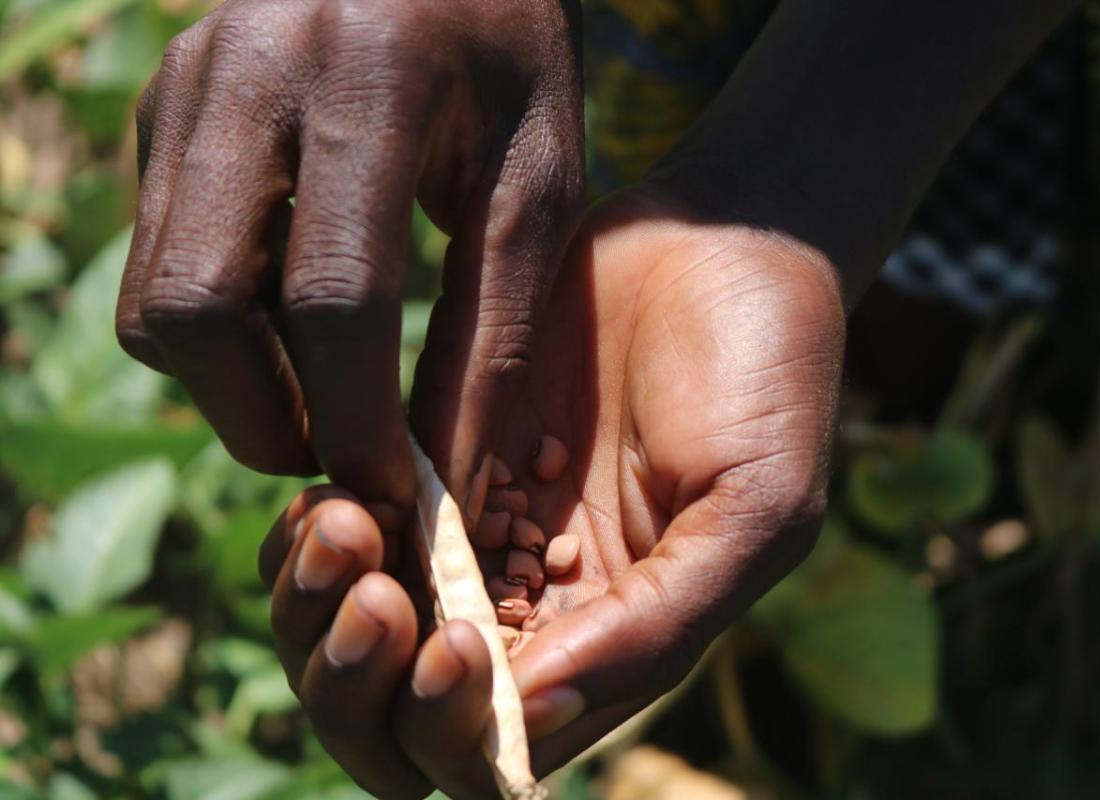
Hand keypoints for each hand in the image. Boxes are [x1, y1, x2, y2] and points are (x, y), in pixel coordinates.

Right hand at [116, 0, 583, 506]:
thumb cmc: (513, 64)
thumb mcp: (538, 183)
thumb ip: (493, 328)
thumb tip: (443, 473)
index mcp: (372, 80)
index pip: (334, 295)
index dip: (355, 420)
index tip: (393, 493)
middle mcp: (249, 74)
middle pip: (197, 305)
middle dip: (260, 419)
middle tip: (336, 458)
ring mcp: (186, 88)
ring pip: (153, 296)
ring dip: (227, 386)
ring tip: (318, 403)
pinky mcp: (161, 109)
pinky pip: (155, 257)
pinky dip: (213, 330)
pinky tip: (288, 330)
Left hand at [258, 187, 845, 796]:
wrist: (719, 241)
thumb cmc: (766, 379)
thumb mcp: (753, 511)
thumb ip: (659, 625)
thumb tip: (536, 719)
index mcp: (612, 640)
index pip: (499, 746)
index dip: (452, 729)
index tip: (455, 648)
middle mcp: (533, 603)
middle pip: (401, 708)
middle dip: (362, 681)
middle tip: (375, 593)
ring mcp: (475, 532)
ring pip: (357, 629)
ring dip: (321, 609)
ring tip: (339, 528)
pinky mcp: (437, 455)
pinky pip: (350, 529)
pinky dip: (317, 537)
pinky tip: (325, 501)